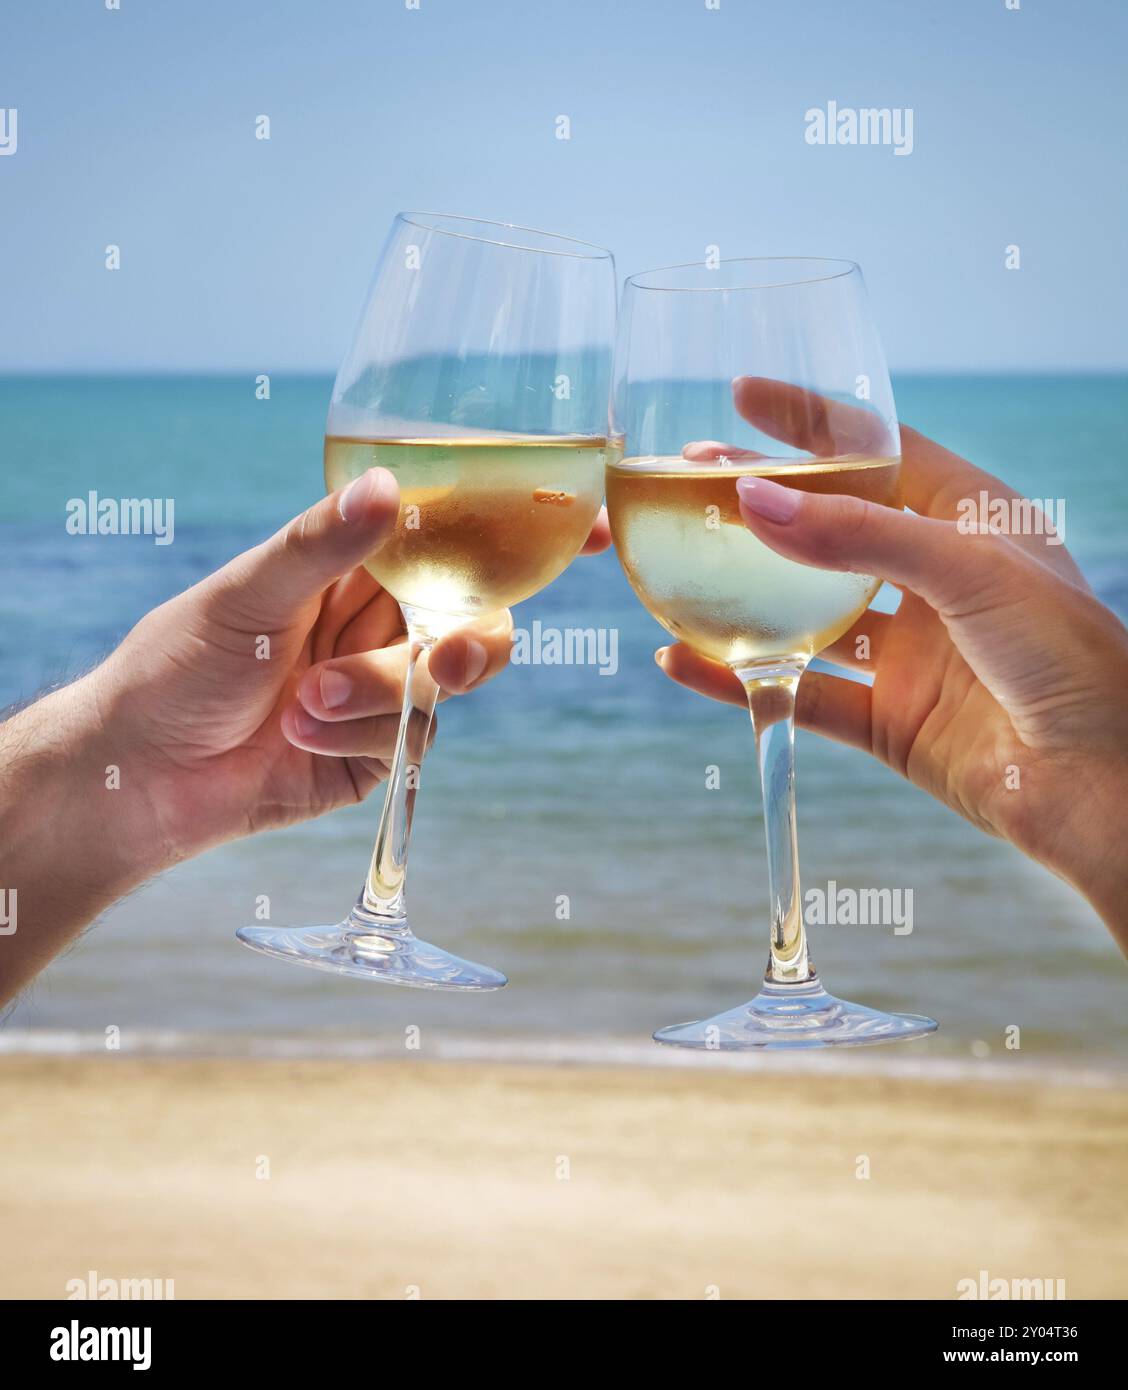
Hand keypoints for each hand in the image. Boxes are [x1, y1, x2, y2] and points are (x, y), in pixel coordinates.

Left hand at [0, 468, 610, 999]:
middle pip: (476, 615)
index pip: (453, 536)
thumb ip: (320, 545)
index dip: (522, 530)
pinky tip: (298, 734)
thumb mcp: (246, 591)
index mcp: (355, 567)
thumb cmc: (178, 662)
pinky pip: (414, 741)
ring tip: (304, 701)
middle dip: (469, 637)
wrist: (142, 774)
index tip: (588, 521)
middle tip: (445, 653)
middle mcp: (382, 622)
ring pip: (443, 682)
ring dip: (381, 694)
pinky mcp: (382, 754)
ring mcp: (387, 690)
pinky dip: (359, 735)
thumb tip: (389, 486)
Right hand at [656, 378, 1127, 951]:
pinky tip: (683, 661)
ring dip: (740, 591)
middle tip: (689, 478)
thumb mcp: (967, 570)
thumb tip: (754, 502)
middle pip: (828, 528)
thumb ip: (858, 536)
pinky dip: (740, 679)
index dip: (810, 421)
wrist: (1101, 784)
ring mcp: (909, 651)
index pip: (876, 451)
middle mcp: (933, 579)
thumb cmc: (1069, 656)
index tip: (742, 395)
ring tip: (672, 563)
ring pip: (804, 612)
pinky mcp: (887, 718)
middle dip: (758, 503)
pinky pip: (798, 692)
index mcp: (969, 520)